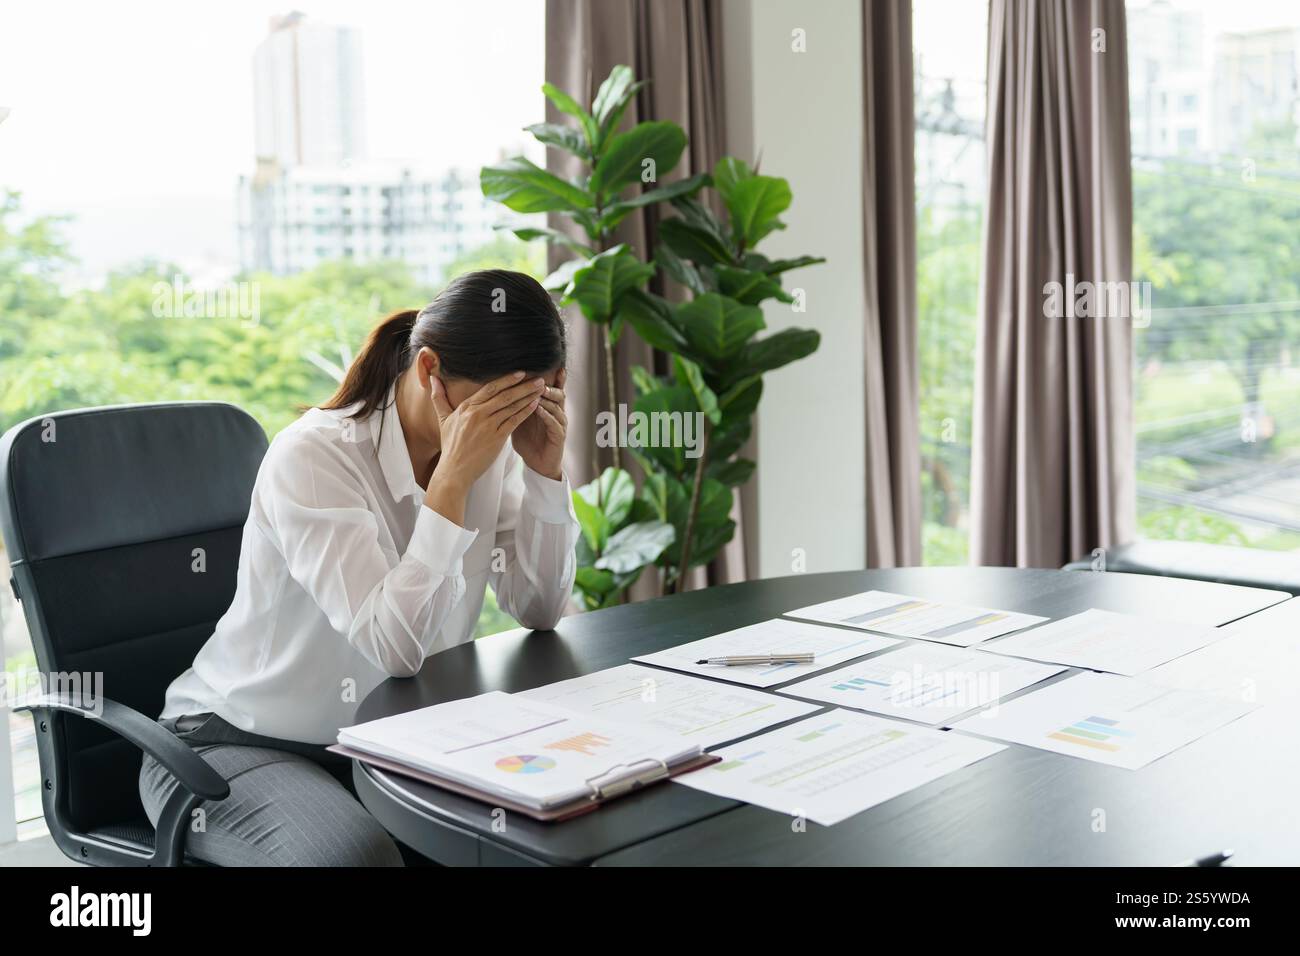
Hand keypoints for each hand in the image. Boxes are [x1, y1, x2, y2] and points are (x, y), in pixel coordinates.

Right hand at [425, 372, 544, 518]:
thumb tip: (432, 379)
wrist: (454, 470)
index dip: (507, 379)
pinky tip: (535, 405)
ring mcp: (488, 426)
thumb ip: (438, 397)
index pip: (490, 388)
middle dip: (523, 385)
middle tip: (539, 379)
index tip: (521, 373)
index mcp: (466, 407)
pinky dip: (525, 412)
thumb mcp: (443, 419)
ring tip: (541, 390)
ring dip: (528, 397)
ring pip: (512, 406)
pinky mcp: (496, 438)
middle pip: (504, 395)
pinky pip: (514, 421)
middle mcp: (478, 414)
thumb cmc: (450, 446)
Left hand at [511, 368, 566, 480]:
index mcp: (547, 407)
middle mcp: (556, 412)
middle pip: (558, 392)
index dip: (549, 376)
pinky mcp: (559, 436)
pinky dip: (547, 414)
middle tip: (537, 376)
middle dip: (548, 384)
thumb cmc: (528, 441)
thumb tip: (496, 389)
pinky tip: (539, 409)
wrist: (537, 464)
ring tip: (538, 390)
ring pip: (557, 405)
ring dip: (547, 397)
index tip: (542, 364)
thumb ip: (513, 405)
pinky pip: (554, 422)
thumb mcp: (518, 419)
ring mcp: (559, 423)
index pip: (549, 387)